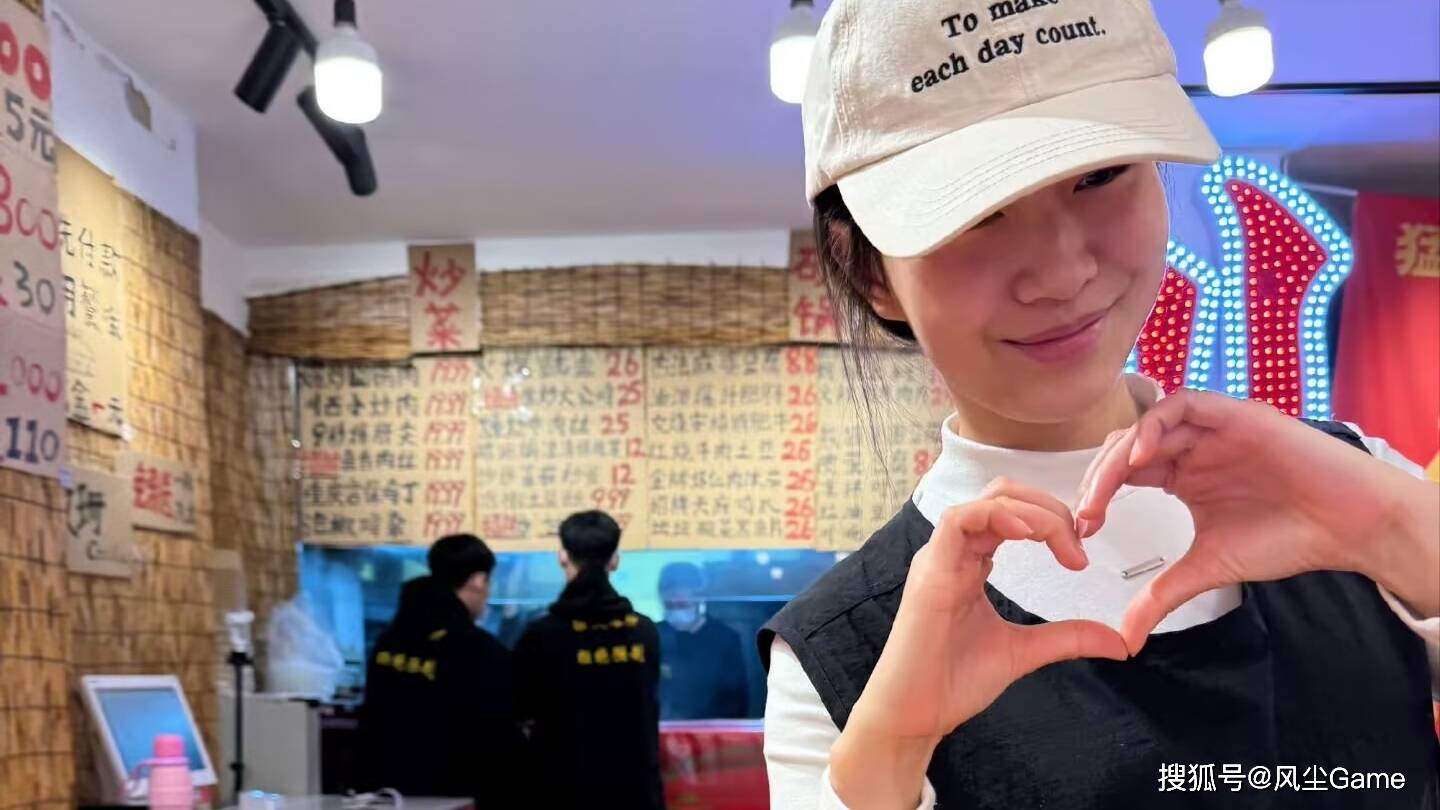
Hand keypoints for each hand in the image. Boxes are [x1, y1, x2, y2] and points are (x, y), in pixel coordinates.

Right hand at [832, 480, 1126, 809]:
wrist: (916, 714)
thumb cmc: (954, 681)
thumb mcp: (1024, 652)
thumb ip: (1067, 637)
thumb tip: (1120, 642)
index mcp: (969, 562)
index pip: (1011, 514)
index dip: (1052, 521)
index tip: (1080, 558)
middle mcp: (953, 552)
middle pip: (1001, 495)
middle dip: (1048, 507)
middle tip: (1079, 541)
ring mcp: (939, 558)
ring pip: (984, 501)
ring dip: (1030, 510)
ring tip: (1060, 537)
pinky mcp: (931, 573)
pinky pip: (958, 520)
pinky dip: (996, 516)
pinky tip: (1027, 534)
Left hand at [1076, 389, 1439, 653]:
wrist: (1347, 525)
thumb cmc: (1286, 538)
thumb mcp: (1208, 567)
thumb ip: (1161, 595)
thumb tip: (1125, 639)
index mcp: (1179, 475)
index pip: (1122, 474)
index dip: (1096, 497)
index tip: (1083, 531)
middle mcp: (1190, 447)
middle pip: (1125, 448)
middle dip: (1098, 479)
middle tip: (1086, 514)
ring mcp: (1210, 428)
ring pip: (1145, 425)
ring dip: (1119, 455)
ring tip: (1104, 491)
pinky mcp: (1232, 413)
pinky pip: (1181, 406)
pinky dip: (1154, 427)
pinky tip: (1142, 459)